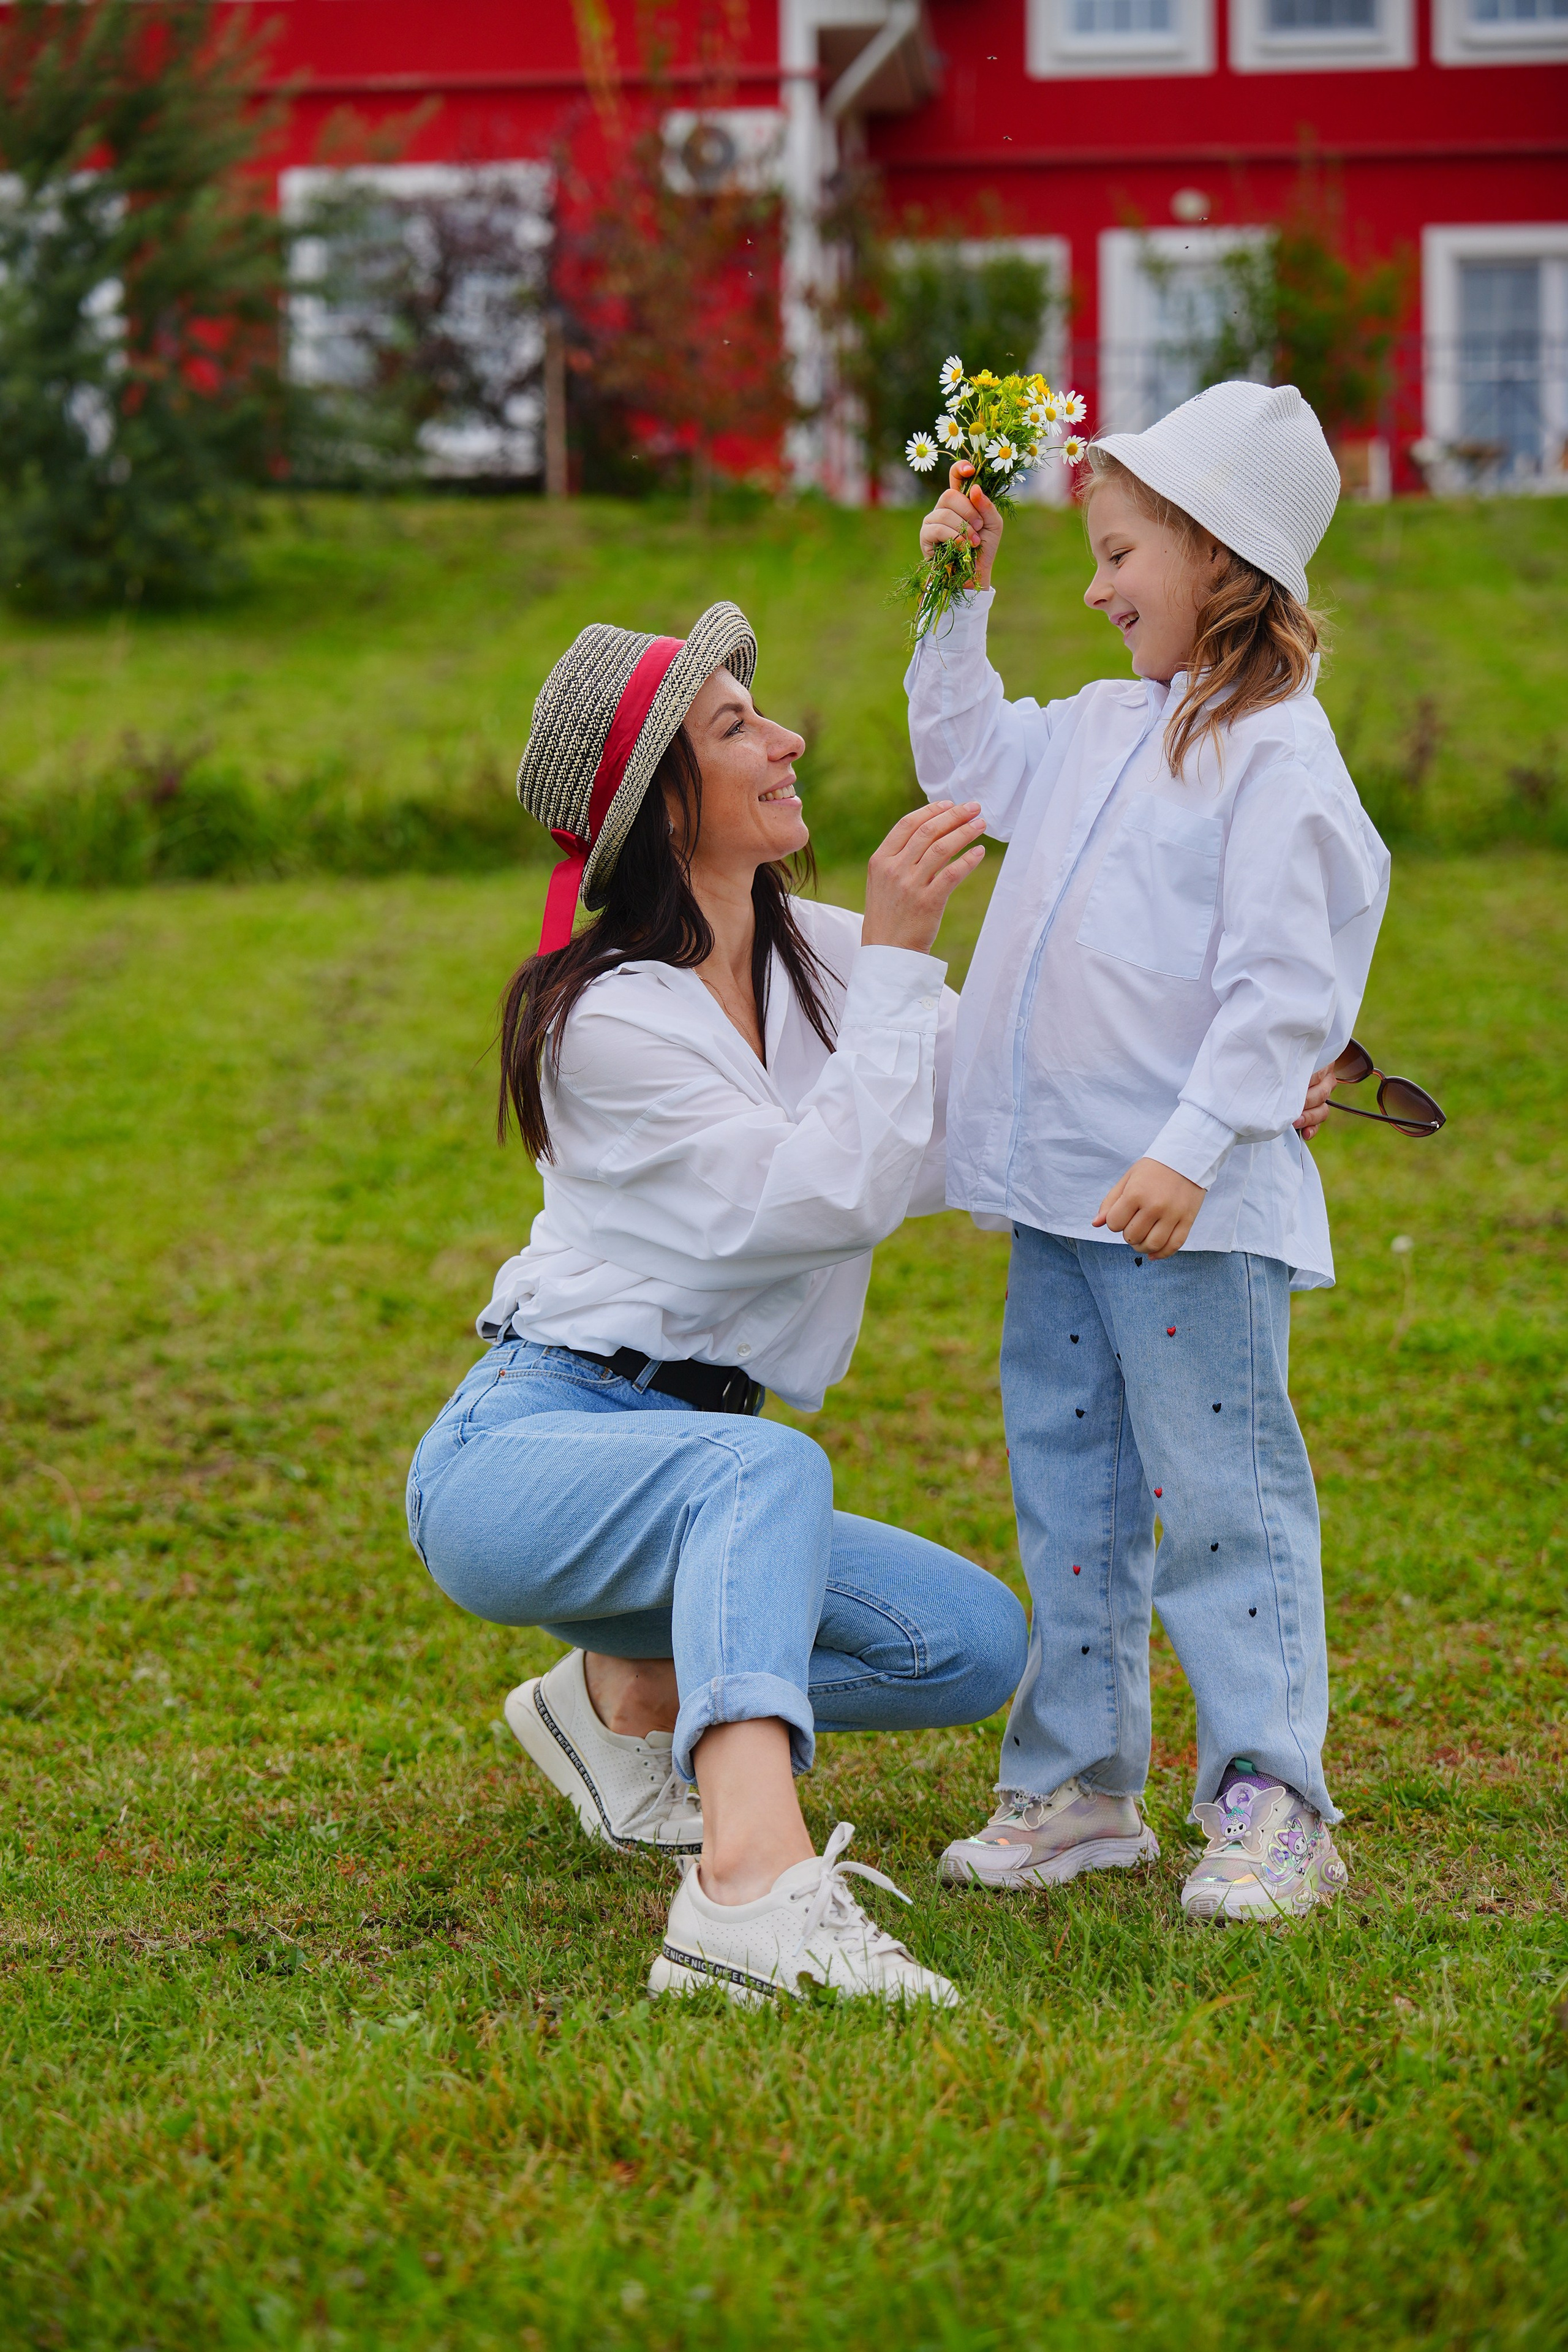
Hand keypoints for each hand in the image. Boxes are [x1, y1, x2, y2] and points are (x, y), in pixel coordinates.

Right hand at [861, 800, 985, 955]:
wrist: (887, 952)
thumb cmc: (888, 915)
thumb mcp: (883, 882)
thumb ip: (900, 858)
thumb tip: (932, 833)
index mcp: (880, 860)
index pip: (907, 824)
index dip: (931, 811)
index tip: (950, 804)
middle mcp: (894, 869)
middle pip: (928, 832)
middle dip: (954, 815)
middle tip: (974, 808)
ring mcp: (910, 885)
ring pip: (942, 848)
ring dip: (964, 832)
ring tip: (981, 825)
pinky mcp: (928, 902)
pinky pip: (952, 873)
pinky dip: (968, 860)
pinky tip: (979, 852)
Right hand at [918, 462, 1004, 590]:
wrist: (974, 574)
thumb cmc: (984, 548)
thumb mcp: (994, 525)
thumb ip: (987, 506)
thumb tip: (973, 489)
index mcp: (961, 500)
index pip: (955, 476)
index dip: (960, 468)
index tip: (970, 470)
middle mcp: (944, 507)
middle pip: (949, 495)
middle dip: (968, 511)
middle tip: (979, 527)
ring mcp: (933, 520)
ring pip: (944, 513)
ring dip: (963, 528)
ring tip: (973, 542)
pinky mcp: (926, 536)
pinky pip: (937, 529)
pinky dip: (953, 537)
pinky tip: (961, 547)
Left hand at [1093, 1158, 1205, 1257]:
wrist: (1186, 1158)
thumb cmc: (1153, 1169)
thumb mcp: (1128, 1179)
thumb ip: (1110, 1202)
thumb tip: (1095, 1224)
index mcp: (1136, 1194)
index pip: (1114, 1224)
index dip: (1114, 1222)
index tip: (1122, 1215)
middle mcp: (1154, 1206)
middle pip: (1132, 1236)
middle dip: (1128, 1235)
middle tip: (1133, 1225)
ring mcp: (1173, 1214)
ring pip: (1152, 1245)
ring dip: (1142, 1247)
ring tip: (1141, 1240)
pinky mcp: (1187, 1220)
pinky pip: (1174, 1245)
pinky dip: (1162, 1254)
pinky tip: (1153, 1253)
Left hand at [1294, 1063, 1336, 1142]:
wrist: (1290, 1072)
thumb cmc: (1287, 1063)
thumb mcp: (1290, 1058)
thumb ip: (1289, 1063)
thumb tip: (1277, 1065)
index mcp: (1322, 1065)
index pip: (1317, 1074)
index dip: (1306, 1081)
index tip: (1292, 1086)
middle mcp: (1326, 1081)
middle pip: (1321, 1094)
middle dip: (1305, 1102)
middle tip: (1292, 1108)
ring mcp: (1325, 1098)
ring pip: (1322, 1110)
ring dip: (1308, 1118)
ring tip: (1295, 1122)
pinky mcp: (1319, 1112)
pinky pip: (1319, 1124)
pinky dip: (1312, 1129)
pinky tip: (1305, 1133)